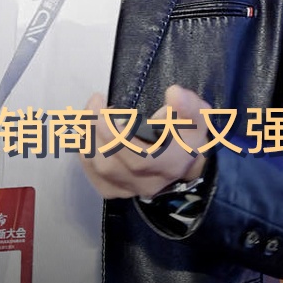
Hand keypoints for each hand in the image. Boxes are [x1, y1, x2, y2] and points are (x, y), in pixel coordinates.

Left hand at [80, 84, 211, 199]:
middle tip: (95, 103)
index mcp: (170, 164)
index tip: (106, 108)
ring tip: (91, 112)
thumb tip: (174, 93)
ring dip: (89, 137)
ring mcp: (130, 188)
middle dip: (97, 130)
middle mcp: (148, 182)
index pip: (140, 159)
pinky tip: (87, 131)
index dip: (118, 136)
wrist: (183, 162)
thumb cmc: (187, 136)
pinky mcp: (115, 189)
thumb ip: (189, 106)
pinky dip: (85, 150)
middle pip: (112, 164)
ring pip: (99, 169)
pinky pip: (93, 174)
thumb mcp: (197, 118)